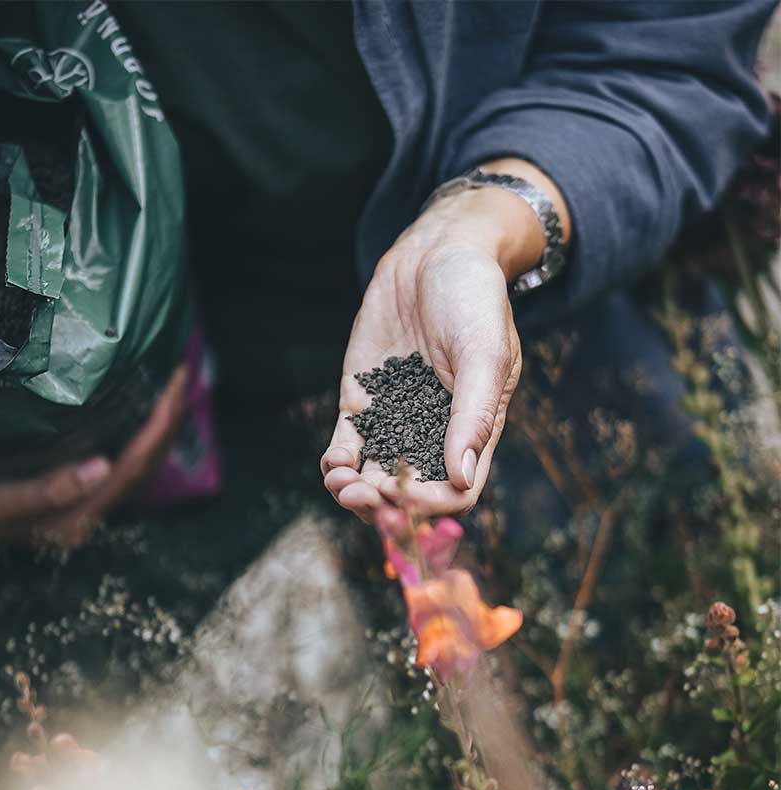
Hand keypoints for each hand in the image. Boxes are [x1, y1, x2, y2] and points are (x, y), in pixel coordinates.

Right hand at [0, 365, 187, 548]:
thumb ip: (44, 491)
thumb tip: (103, 467)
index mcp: (74, 518)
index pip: (134, 466)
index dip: (160, 426)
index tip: (176, 385)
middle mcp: (85, 513)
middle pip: (145, 465)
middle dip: (169, 421)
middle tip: (182, 376)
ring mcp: (79, 503)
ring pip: (136, 464)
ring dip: (158, 427)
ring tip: (173, 389)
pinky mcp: (69, 491)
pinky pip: (119, 461)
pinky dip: (137, 434)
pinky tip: (140, 413)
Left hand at [322, 159, 570, 521]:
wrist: (434, 255)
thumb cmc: (473, 299)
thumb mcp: (485, 353)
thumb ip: (475, 414)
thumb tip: (461, 476)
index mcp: (472, 430)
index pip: (454, 492)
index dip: (429, 504)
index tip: (401, 492)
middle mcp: (432, 432)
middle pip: (408, 492)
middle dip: (383, 505)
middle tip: (362, 496)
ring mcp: (394, 418)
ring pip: (372, 475)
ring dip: (355, 491)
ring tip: (342, 484)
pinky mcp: (362, 399)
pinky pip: (348, 444)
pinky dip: (337, 463)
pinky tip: (333, 465)